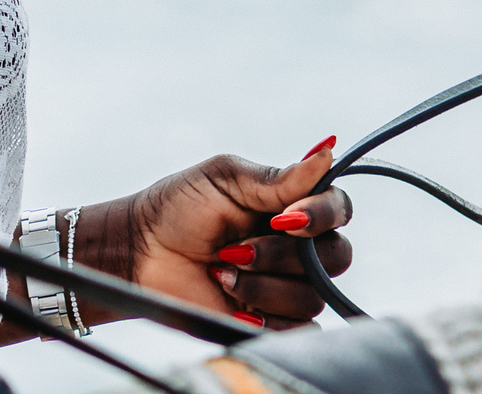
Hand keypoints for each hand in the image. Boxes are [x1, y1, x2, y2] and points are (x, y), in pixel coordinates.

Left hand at [128, 139, 353, 329]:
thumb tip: (326, 152)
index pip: (339, 209)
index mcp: (291, 205)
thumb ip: (277, 177)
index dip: (322, 215)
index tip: (285, 218)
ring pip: (312, 295)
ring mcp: (288, 285)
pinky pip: (302, 329)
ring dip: (262, 285)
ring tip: (222, 271)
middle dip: (282, 254)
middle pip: (335, 256)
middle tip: (235, 248)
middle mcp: (297, 245)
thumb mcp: (224, 179)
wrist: (143, 254)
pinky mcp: (275, 321)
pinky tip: (235, 305)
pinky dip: (268, 319)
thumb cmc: (179, 208)